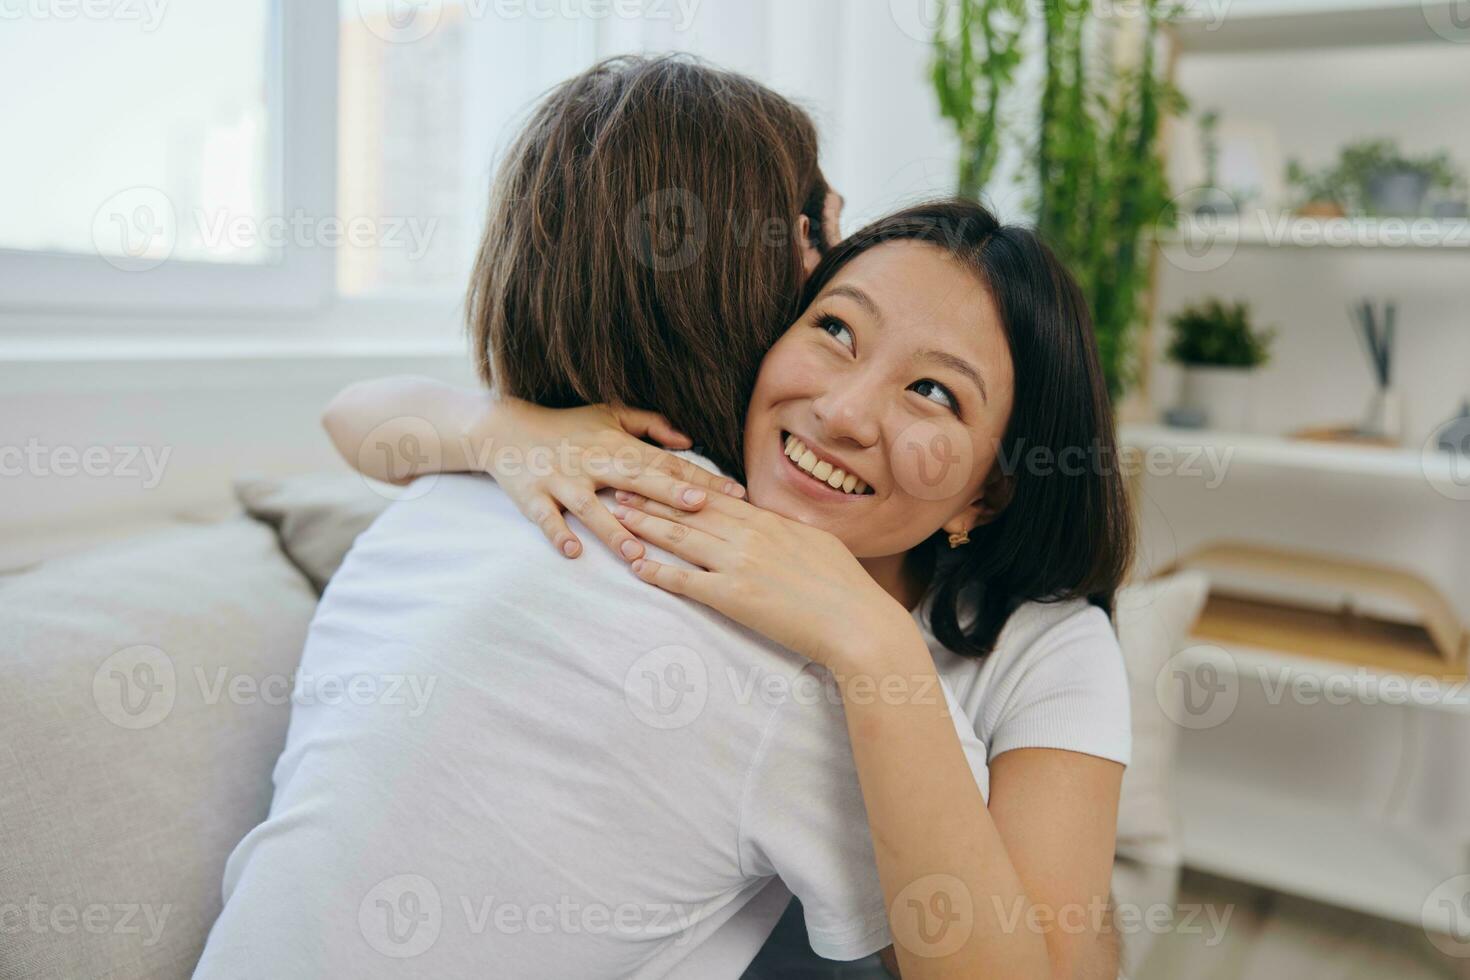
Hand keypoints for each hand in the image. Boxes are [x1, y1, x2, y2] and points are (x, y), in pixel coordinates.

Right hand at [478, 398, 744, 560]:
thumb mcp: (609, 414)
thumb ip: (650, 425)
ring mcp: (562, 481)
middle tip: (701, 508)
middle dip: (669, 494)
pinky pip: (546, 518)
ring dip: (614, 529)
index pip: (666, 464)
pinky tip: (573, 551)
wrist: (505, 429)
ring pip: (591, 508)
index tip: (733, 493)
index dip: (700, 477)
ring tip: (637, 551)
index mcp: (616, 445)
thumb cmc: (566, 425)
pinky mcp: (533, 496)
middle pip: (637, 480)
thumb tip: (688, 439)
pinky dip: (558, 533)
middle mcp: (593, 462)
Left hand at [610, 491, 912, 670]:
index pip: (716, 498)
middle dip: (652, 498)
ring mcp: (740, 565)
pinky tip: (636, 566)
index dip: (681, 486)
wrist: (857, 622)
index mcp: (771, 522)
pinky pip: (686, 581)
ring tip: (618, 516)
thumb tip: (774, 523)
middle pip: (691, 512)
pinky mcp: (734, 597)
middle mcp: (751, 537)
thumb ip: (788, 531)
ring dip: (646, 527)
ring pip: (682, 539)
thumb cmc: (846, 589)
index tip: (657, 476)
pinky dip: (659, 572)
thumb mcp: (818, 544)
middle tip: (621, 486)